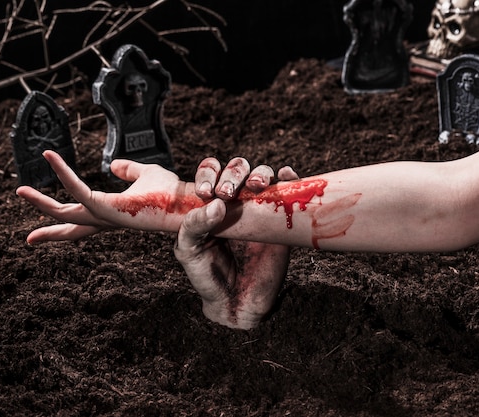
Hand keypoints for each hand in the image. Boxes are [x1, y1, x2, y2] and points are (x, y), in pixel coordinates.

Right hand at [16, 150, 199, 243]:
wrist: (185, 201)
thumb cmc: (170, 192)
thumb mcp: (145, 175)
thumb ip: (128, 170)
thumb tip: (112, 166)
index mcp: (111, 214)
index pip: (83, 221)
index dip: (64, 226)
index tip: (44, 233)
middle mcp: (105, 219)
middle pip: (71, 227)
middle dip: (49, 233)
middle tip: (29, 240)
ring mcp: (104, 215)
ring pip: (65, 211)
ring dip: (40, 202)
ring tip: (20, 190)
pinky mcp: (106, 207)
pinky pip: (77, 189)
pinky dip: (63, 172)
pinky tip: (51, 155)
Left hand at [174, 157, 298, 328]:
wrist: (234, 303)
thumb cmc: (207, 275)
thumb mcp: (189, 249)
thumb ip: (194, 225)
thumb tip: (219, 204)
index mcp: (209, 203)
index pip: (210, 173)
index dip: (209, 174)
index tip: (206, 191)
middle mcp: (235, 202)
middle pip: (238, 169)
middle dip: (233, 173)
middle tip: (227, 192)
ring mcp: (259, 210)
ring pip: (262, 176)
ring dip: (259, 174)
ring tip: (255, 186)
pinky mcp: (280, 222)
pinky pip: (287, 192)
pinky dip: (288, 178)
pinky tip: (284, 175)